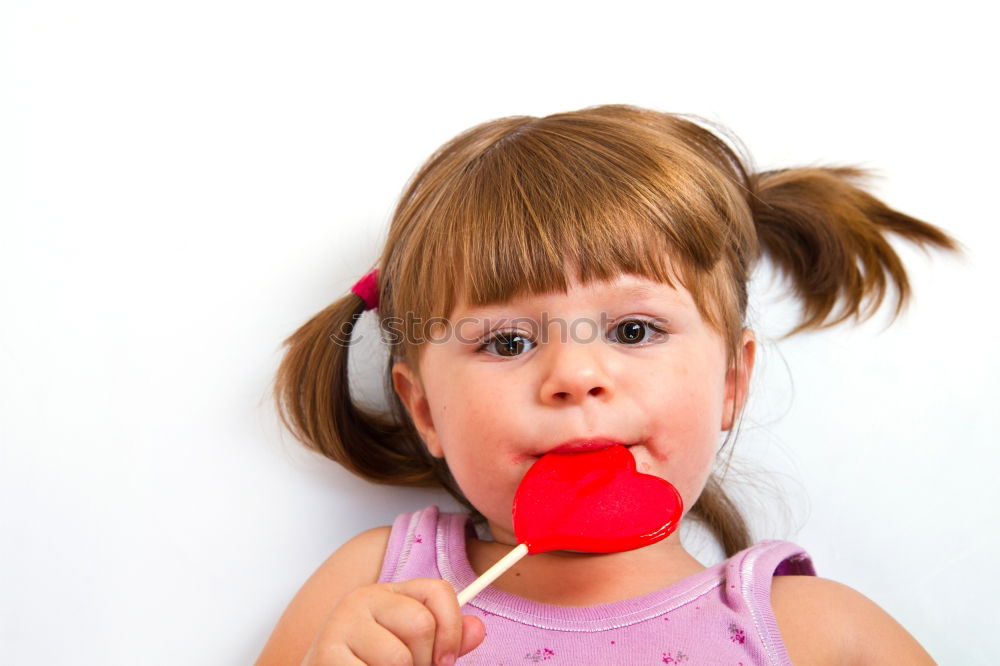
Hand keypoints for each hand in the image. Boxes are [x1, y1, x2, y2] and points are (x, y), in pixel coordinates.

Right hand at [301, 579, 485, 664]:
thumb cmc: (368, 664)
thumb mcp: (410, 647)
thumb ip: (444, 639)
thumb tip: (478, 629)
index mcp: (389, 593)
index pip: (438, 591)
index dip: (452, 629)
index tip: (446, 660)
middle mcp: (363, 598)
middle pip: (421, 625)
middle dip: (424, 661)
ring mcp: (342, 623)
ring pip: (399, 658)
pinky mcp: (327, 653)